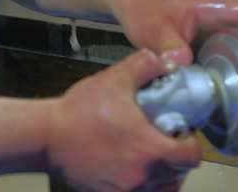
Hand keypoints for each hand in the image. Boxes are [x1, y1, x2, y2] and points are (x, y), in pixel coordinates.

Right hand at [47, 49, 200, 191]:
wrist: (45, 136)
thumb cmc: (76, 112)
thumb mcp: (113, 80)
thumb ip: (143, 66)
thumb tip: (163, 59)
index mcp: (149, 148)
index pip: (191, 157)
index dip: (191, 144)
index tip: (182, 134)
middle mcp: (141, 174)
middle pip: (177, 174)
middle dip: (174, 158)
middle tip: (163, 142)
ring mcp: (124, 188)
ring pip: (158, 188)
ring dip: (159, 174)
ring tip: (147, 157)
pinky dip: (137, 184)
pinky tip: (126, 167)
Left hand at [112, 0, 237, 64]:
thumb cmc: (141, 7)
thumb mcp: (153, 32)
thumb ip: (169, 48)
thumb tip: (184, 65)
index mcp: (207, 4)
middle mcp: (211, 7)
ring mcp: (205, 15)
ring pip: (234, 28)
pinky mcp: (198, 25)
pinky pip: (221, 35)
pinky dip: (229, 47)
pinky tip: (229, 65)